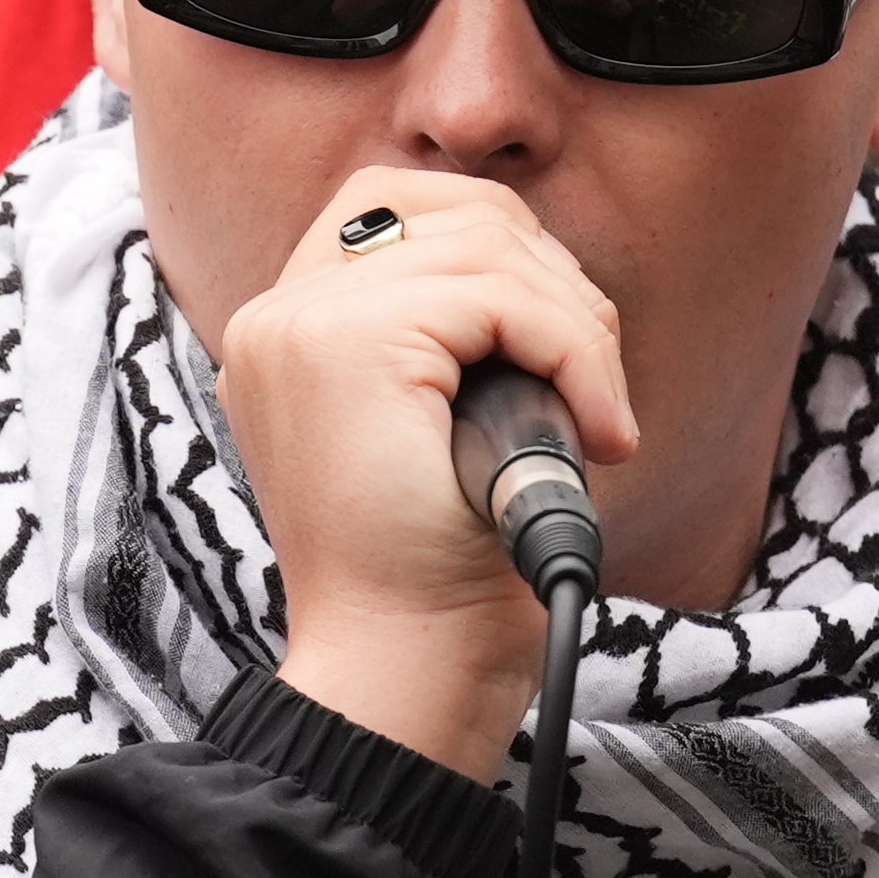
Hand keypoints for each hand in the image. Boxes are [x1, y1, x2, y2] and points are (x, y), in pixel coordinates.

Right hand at [219, 169, 637, 779]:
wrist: (407, 670)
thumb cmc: (440, 578)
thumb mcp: (446, 432)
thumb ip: (459, 343)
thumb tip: (551, 272)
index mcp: (290, 335)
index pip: (406, 211)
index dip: (509, 258)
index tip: (561, 358)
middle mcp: (277, 316)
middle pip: (451, 208)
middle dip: (553, 281)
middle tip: (595, 387)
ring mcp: (301, 322)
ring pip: (488, 245)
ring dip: (579, 328)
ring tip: (600, 420)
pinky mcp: (347, 343)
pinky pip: (503, 296)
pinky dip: (577, 354)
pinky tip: (598, 432)